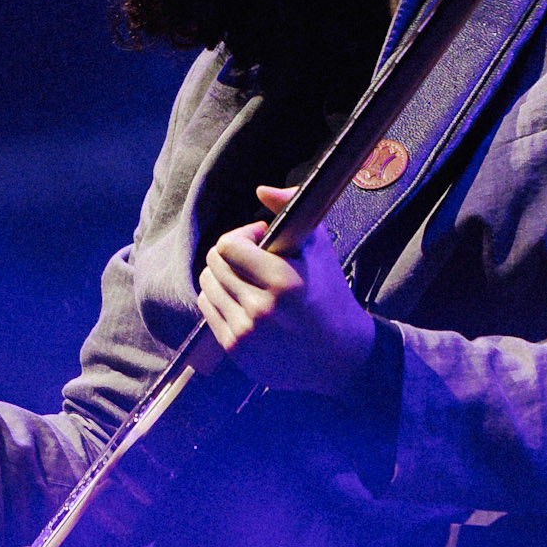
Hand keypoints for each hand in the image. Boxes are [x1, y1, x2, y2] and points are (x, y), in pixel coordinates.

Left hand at [197, 185, 376, 391]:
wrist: (339, 356)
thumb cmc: (330, 295)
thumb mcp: (320, 248)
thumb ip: (292, 210)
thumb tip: (261, 190)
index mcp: (284, 282)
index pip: (229, 245)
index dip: (242, 235)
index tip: (260, 239)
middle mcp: (261, 309)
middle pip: (214, 263)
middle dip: (230, 254)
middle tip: (252, 259)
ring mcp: (246, 332)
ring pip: (207, 284)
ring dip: (222, 275)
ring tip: (246, 279)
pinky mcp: (235, 349)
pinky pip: (207, 308)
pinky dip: (219, 297)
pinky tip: (241, 298)